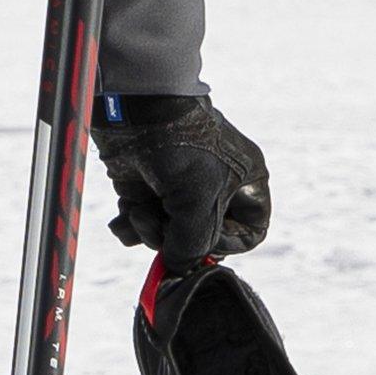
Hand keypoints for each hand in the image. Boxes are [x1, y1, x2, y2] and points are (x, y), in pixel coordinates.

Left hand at [91, 89, 271, 274]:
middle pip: (202, 240)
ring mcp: (178, 189)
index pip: (249, 235)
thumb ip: (194, 244)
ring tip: (139, 210)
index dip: (226, 244)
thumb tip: (178, 268)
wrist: (134, 106)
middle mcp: (214, 189)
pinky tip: (125, 212)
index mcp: (245, 184)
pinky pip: (142, 225)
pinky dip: (131, 224)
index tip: (204, 237)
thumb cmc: (181, 145)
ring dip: (150, 231)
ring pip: (169, 236)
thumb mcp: (199, 200)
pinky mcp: (148, 188)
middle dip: (176, 237)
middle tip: (160, 221)